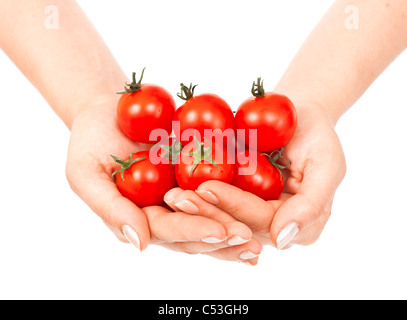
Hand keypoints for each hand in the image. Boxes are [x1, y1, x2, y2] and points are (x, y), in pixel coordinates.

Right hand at [65, 101, 260, 263]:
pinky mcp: (198, 173)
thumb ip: (110, 209)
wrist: (112, 110)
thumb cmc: (90, 141)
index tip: (220, 232)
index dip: (194, 231)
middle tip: (250, 240)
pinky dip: (241, 196)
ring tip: (262, 236)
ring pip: (212, 215)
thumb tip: (140, 244)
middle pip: (196, 231)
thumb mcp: (86, 174)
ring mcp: (184, 194)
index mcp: (141, 218)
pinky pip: (221, 186)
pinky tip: (265, 204)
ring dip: (237, 226)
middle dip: (223, 237)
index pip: (169, 231)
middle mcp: (166, 212)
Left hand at [165, 104, 345, 248]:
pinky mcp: (238, 200)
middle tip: (176, 199)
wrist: (298, 116)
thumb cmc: (317, 136)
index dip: (234, 206)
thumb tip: (281, 240)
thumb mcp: (327, 165)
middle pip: (236, 224)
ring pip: (221, 217)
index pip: (261, 221)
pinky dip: (195, 194)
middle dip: (206, 213)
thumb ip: (311, 205)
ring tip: (170, 197)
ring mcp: (253, 214)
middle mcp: (273, 226)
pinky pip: (215, 201)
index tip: (206, 188)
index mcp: (298, 226)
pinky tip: (174, 187)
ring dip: (195, 208)